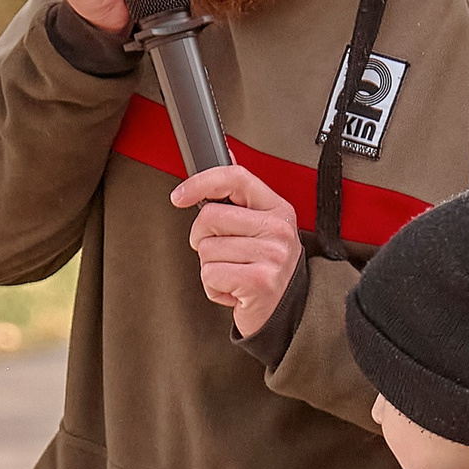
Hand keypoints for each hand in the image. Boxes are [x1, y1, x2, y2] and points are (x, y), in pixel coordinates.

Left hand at [171, 166, 303, 338]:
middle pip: (210, 216)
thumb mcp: (261, 228)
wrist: (289, 313)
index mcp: (277, 209)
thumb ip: (241, 197)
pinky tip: (233, 290)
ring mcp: (271, 255)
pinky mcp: (259, 281)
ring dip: (209, 267)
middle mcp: (278, 230)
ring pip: (207, 249)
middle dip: (202, 237)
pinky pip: (210, 275)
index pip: (236, 178)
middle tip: (221, 252)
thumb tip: (225, 154)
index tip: (180, 196)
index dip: (201, 182)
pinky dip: (213, 288)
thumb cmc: (268, 269)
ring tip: (232, 274)